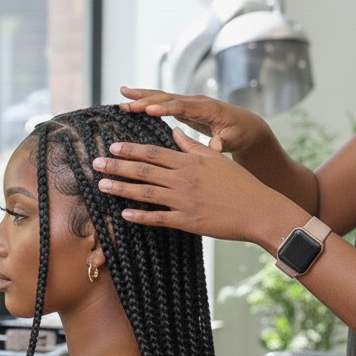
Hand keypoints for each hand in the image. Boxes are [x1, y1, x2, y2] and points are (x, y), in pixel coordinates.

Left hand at [92, 127, 308, 252]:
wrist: (259, 210)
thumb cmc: (240, 183)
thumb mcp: (217, 159)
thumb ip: (193, 147)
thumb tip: (175, 133)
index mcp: (190, 162)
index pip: (153, 153)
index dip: (130, 150)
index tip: (112, 147)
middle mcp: (183, 179)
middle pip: (144, 170)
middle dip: (117, 166)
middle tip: (96, 163)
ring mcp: (184, 201)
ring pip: (146, 193)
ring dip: (121, 189)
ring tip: (101, 185)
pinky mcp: (187, 222)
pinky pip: (159, 219)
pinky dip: (140, 217)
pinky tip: (124, 214)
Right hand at [119, 86, 275, 155]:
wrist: (245, 126)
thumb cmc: (240, 134)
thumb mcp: (233, 140)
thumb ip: (223, 143)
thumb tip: (215, 147)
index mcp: (208, 109)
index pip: (184, 107)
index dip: (166, 108)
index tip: (149, 110)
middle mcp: (196, 101)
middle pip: (168, 98)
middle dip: (147, 100)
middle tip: (127, 104)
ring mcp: (188, 102)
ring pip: (162, 96)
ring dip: (142, 95)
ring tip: (122, 93)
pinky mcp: (182, 107)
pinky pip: (161, 101)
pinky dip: (145, 99)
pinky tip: (130, 99)